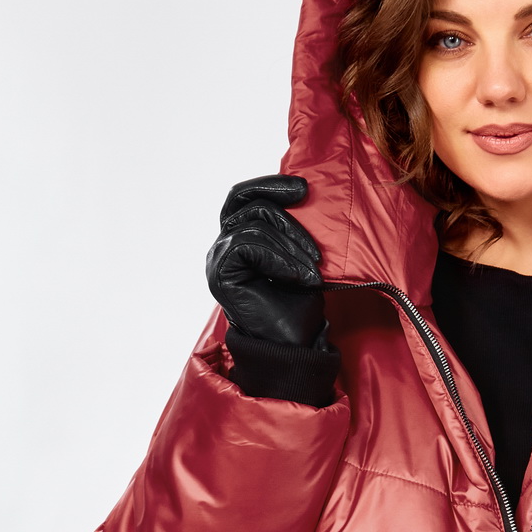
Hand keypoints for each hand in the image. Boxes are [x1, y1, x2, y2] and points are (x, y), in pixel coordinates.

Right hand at [205, 174, 328, 346]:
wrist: (294, 346)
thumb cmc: (299, 307)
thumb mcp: (299, 258)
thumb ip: (290, 229)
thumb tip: (304, 191)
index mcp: (238, 239)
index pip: (243, 196)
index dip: (270, 185)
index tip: (304, 188)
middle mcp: (223, 246)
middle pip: (245, 202)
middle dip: (284, 211)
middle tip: (313, 241)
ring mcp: (218, 258)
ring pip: (253, 224)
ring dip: (292, 246)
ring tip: (313, 272)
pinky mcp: (220, 272)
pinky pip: (248, 243)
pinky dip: (280, 259)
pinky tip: (300, 278)